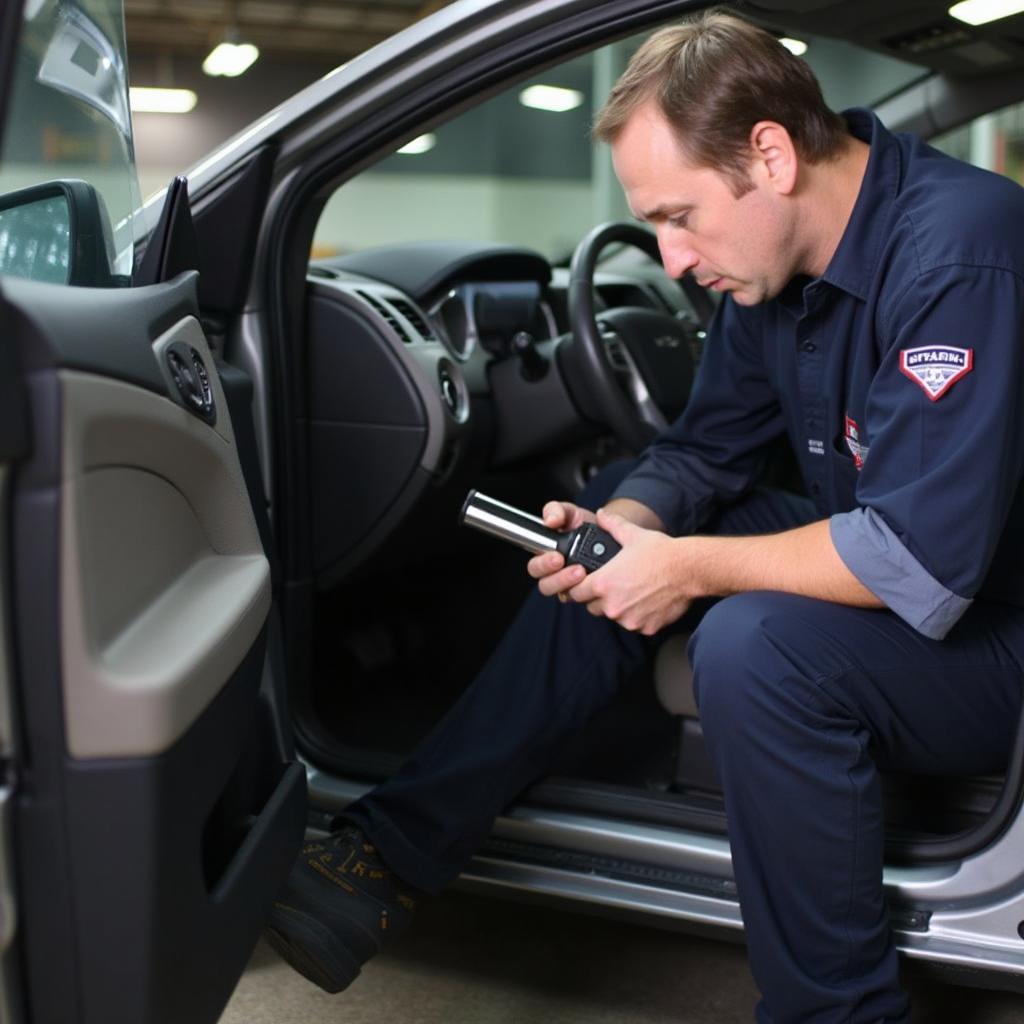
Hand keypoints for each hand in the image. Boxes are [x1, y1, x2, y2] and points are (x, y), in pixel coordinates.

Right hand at [526, 501, 595, 600]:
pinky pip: (583, 598)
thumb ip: (556, 510)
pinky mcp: (586, 593)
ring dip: (573, 585)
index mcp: (546, 556)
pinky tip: (598, 580)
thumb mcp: (569, 512)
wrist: (610, 533)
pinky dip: (590, 591)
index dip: (543, 565)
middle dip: (559, 578)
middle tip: (575, 568)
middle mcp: (556, 574)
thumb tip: (549, 520)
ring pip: (563, 595)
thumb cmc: (584, 525)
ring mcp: (571, 585)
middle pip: (546, 586)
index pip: (534, 568)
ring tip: (585, 572)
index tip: (557, 557)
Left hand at [566, 508, 694, 634]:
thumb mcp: (632, 534)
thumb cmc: (661, 552)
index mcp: (603, 584)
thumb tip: (601, 515)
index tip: (586, 583)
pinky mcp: (646, 628)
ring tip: (633, 592)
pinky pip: (635, 625)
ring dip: (618, 608)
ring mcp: (629, 620)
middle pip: (592, 607)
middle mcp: (613, 606)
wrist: (690, 569)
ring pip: (614, 617)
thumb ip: (612, 525)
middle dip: (598, 598)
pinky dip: (638, 616)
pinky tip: (648, 601)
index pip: (576, 593)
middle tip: (613, 586)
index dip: (579, 587)